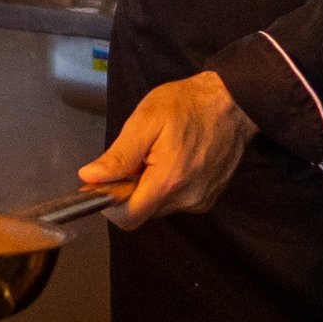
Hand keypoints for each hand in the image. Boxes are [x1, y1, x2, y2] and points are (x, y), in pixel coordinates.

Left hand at [81, 71, 254, 222]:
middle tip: (138, 158)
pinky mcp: (210, 197)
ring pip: (159, 206)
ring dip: (150, 187)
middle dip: (131, 190)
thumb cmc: (188, 105)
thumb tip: (90, 177)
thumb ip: (118, 156)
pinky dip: (169, 186)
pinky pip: (177, 201)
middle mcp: (187, 199)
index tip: (107, 181)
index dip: (110, 203)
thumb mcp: (145, 121)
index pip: (128, 218)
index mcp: (168, 182)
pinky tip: (175, 160)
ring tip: (159, 155)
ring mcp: (201, 200)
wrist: (232, 102)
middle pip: (142, 212)